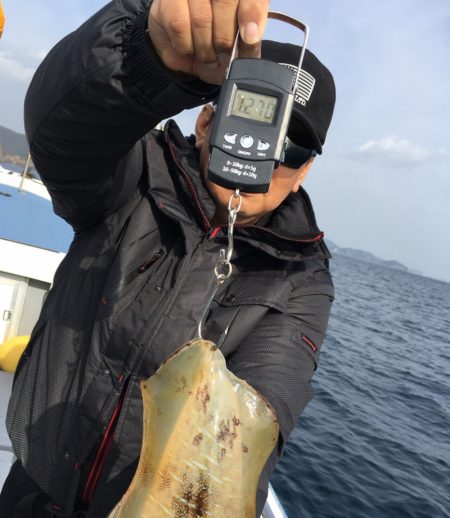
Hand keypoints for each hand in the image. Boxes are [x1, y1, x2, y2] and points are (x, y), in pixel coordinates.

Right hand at [148, 0, 269, 84]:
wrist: (184, 55)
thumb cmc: (215, 47)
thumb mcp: (238, 52)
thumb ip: (250, 44)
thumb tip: (251, 35)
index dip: (251, 12)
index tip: (249, 36)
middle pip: (226, 2)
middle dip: (225, 37)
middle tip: (221, 51)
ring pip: (202, 17)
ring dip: (204, 47)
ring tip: (205, 53)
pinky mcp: (169, 1)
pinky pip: (179, 25)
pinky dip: (185, 46)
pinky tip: (188, 46)